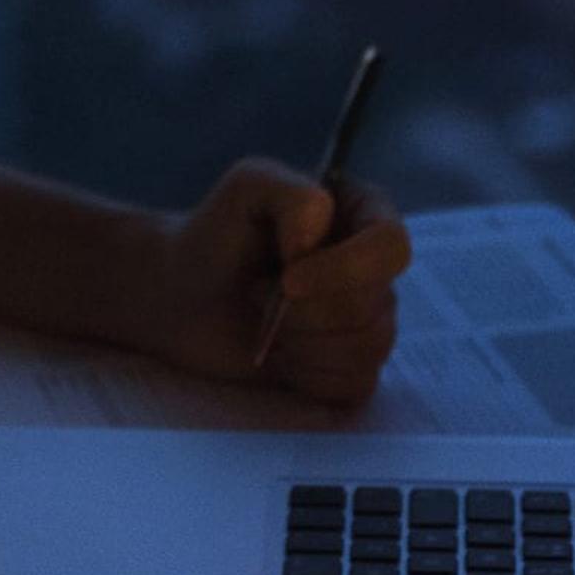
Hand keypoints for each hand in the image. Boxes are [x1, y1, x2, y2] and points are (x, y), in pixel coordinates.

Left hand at [128, 158, 409, 408]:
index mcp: (364, 216)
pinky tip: (279, 355)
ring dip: (300, 343)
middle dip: (303, 312)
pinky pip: (353, 386)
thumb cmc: (216, 235)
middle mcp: (376, 270)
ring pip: (365, 349)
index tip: (288, 281)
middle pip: (372, 307)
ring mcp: (369, 321)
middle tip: (258, 294)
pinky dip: (306, 376)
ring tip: (265, 323)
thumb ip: (291, 194)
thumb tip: (318, 237)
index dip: (345, 271)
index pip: (391, 246)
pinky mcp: (351, 368)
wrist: (183, 294)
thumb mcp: (246, 188)